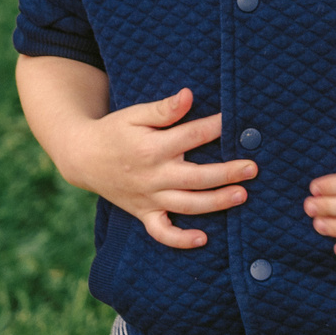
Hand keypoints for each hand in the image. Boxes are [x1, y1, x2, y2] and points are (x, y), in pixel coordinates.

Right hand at [58, 87, 255, 250]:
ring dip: (215, 203)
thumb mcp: (135, 115)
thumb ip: (163, 109)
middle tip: (253, 168)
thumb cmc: (114, 131)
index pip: (192, 137)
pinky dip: (180, 239)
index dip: (216, 127)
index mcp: (152, 148)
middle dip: (226, 173)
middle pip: (196, 177)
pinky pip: (161, 232)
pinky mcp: (143, 213)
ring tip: (242, 195)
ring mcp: (148, 198)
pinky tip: (203, 239)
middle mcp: (153, 176)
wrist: (82, 157)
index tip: (237, 121)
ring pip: (186, 205)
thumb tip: (189, 95)